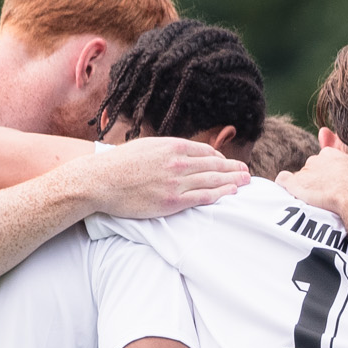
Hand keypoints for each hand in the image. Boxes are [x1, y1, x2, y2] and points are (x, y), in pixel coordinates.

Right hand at [80, 136, 248, 218]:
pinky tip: (231, 193)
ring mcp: (176, 182)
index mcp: (173, 146)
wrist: (101, 180)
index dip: (220, 158)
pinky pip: (203, 197)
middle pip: (215, 165)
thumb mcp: (147, 146)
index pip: (206, 152)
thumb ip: (168, 150)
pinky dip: (220, 194)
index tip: (228, 163)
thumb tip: (182, 152)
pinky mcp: (172, 201)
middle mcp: (178, 162)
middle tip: (246, 171)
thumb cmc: (120, 164)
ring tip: (246, 182)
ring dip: (233, 181)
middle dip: (233, 168)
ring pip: (213, 180)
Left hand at [275, 147, 347, 219]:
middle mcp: (317, 159)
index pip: (323, 162)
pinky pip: (283, 180)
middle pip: (310, 170)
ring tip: (315, 203)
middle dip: (314, 182)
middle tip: (324, 198)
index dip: (326, 177)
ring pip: (299, 179)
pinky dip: (284, 187)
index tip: (331, 187)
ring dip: (304, 189)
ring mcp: (306, 171)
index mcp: (333, 155)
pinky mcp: (296, 183)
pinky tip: (290, 196)